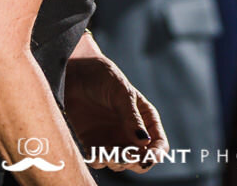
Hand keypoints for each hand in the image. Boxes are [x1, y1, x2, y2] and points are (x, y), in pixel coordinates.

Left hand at [64, 55, 167, 171]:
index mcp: (145, 120)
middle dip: (135, 162)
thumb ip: (131, 117)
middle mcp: (131, 133)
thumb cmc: (105, 77)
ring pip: (120, 163)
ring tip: (107, 151)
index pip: (159, 144)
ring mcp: (112, 139)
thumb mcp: (121, 93)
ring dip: (115, 162)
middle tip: (126, 156)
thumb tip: (144, 141)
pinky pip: (98, 160)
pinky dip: (98, 160)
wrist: (78, 72)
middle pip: (141, 160)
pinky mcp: (93, 143)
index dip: (156, 155)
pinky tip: (95, 152)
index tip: (148, 158)